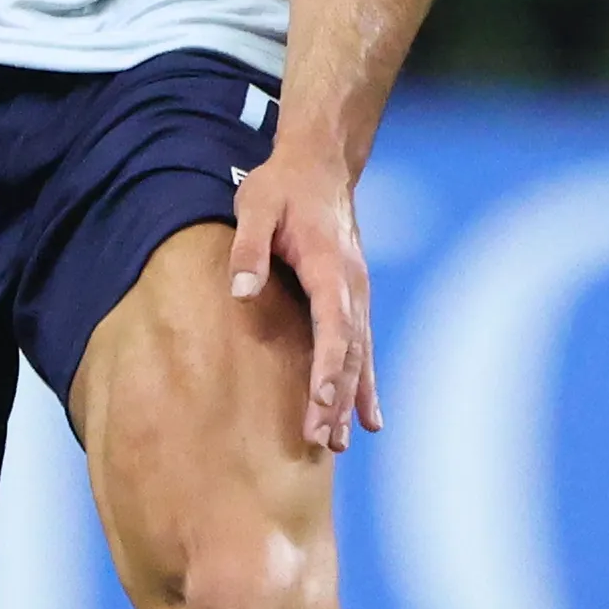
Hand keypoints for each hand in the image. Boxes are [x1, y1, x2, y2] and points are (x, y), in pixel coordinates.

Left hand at [228, 147, 379, 452]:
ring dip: (349, 400)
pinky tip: (367, 421)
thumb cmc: (283, 187)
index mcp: (328, 266)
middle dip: (336, 398)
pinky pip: (362, 351)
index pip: (333, 325)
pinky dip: (364, 387)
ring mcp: (357, 295)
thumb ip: (249, 248)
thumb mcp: (256, 206)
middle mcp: (352, 287)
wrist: (321, 165)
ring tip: (337, 443)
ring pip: (358, 357)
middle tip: (321, 440)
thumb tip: (242, 291)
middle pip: (349, 351)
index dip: (327, 366)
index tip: (319, 401)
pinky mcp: (353, 301)